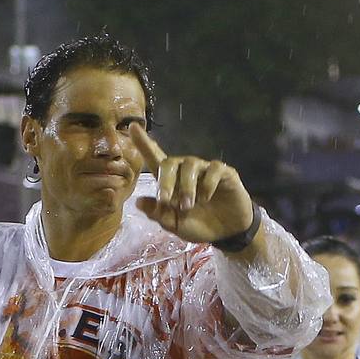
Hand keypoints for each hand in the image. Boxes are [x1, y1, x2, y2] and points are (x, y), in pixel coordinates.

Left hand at [130, 124, 254, 245]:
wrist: (226, 232)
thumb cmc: (198, 225)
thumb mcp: (174, 225)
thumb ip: (158, 214)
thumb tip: (138, 201)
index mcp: (170, 182)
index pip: (154, 157)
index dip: (144, 143)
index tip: (133, 126)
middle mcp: (185, 171)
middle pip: (169, 162)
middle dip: (165, 182)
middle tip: (167, 202)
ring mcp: (205, 170)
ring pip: (190, 165)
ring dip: (187, 187)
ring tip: (189, 206)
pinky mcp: (224, 173)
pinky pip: (214, 169)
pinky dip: (208, 184)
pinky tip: (207, 198)